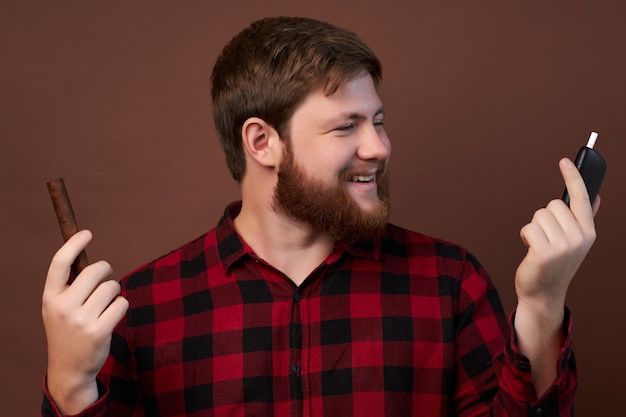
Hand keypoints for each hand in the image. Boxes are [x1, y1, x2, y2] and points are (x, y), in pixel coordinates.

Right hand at [42, 230, 128, 414]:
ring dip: (114, 293)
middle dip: (106, 272)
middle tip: (105, 281)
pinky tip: (111, 317)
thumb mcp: (56, 308)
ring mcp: (81, 320)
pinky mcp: (100, 331)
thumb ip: (67, 286)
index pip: (59, 263)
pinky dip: (121, 306)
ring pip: (112, 287)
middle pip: (96, 270)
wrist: (69, 369)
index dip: (73, 244)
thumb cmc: (66, 331)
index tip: (87, 233)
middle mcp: (63, 307)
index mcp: (50, 297)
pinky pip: (122, 303)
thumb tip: (84, 254)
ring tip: (104, 306)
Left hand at [515, 158, 599, 309]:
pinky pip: (529, 227)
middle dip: (544, 218)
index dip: (573, 177)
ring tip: (539, 246)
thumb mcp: (575, 242)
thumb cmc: (555, 264)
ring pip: (539, 215)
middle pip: (553, 205)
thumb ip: (584, 218)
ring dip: (534, 228)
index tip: (565, 161)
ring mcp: (564, 246)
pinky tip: (531, 250)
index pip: (581, 198)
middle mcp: (580, 238)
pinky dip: (526, 236)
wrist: (544, 293)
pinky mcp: (545, 252)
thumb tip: (594, 196)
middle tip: (547, 239)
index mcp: (589, 232)